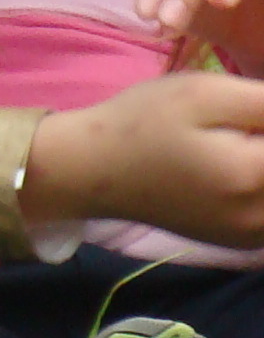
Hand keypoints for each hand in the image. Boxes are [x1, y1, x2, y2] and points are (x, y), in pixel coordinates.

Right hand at [20, 67, 263, 247]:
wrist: (91, 170)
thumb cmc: (143, 122)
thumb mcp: (204, 94)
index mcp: (255, 177)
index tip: (255, 115)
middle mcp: (261, 218)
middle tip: (249, 127)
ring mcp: (254, 237)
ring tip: (247, 140)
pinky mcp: (245, 243)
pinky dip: (262, 188)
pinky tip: (245, 163)